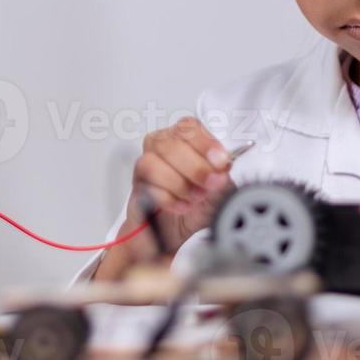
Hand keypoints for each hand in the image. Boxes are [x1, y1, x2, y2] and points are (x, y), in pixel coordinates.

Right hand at [91, 118, 233, 279]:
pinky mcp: (137, 186)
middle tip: (210, 184)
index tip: (220, 162)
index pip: (189, 127)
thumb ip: (222, 177)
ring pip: (153, 162)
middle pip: (170, 142)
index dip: (205, 143)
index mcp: (185, 140)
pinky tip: (182, 206)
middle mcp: (163, 146)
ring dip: (178, 183)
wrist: (173, 233)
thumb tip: (222, 168)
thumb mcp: (219, 192)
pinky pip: (146, 186)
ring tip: (195, 198)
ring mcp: (146, 164)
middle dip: (195, 166)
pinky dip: (168, 199)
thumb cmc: (195, 207)